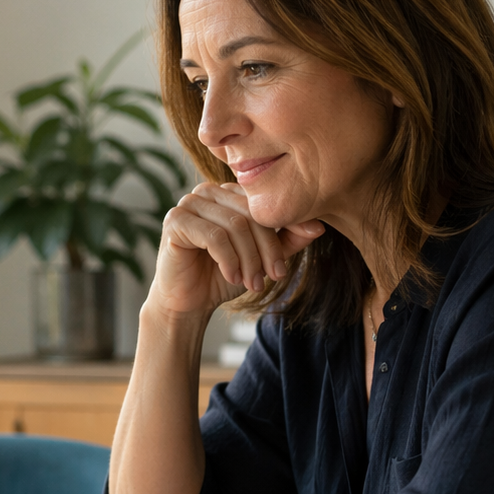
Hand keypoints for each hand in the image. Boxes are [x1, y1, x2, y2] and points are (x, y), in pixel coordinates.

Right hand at [146, 183, 324, 321]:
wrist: (188, 302)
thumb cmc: (222, 276)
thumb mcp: (261, 257)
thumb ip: (287, 239)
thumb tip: (319, 226)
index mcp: (229, 193)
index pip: (263, 205)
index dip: (280, 233)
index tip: (284, 267)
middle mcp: (208, 191)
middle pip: (250, 214)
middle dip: (266, 250)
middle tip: (273, 277)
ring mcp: (189, 203)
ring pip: (235, 226)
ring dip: (249, 260)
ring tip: (252, 283)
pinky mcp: (175, 220)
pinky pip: (213, 236)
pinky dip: (229, 260)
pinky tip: (232, 277)